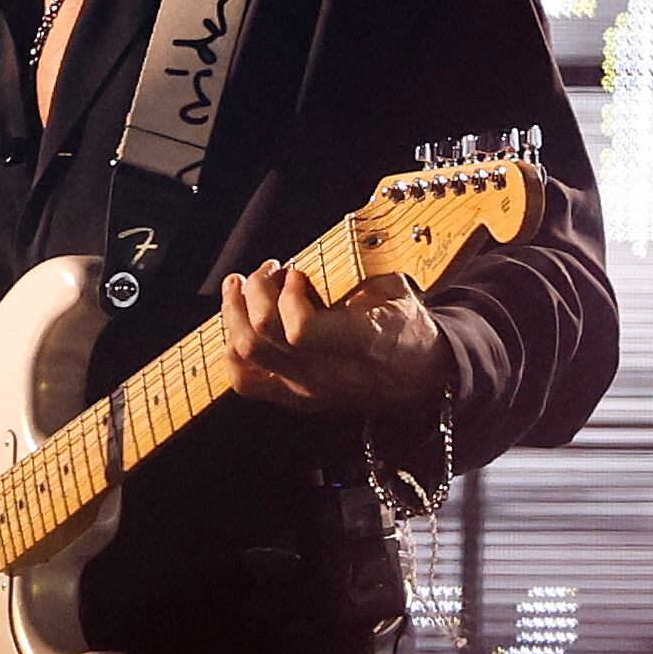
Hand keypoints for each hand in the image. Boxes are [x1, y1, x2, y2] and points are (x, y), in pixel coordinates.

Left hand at [220, 262, 453, 416]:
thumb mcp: (396, 290)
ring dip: (235, 311)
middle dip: (256, 290)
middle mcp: (329, 374)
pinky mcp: (294, 398)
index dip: (289, 294)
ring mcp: (308, 390)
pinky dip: (232, 349)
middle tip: (268, 269)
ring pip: (247, 353)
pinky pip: (245, 381)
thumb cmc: (407, 324)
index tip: (297, 272)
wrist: (420, 373)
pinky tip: (237, 322)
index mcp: (361, 344)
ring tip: (241, 284)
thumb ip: (358, 273)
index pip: (301, 329)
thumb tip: (315, 255)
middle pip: (264, 335)